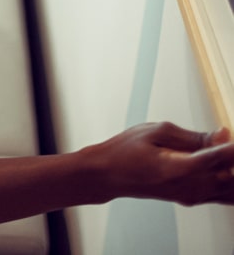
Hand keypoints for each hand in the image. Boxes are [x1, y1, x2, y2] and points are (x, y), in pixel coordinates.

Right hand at [87, 121, 233, 205]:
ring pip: (230, 189)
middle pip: (230, 175)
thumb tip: (223, 135)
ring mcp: (192, 196)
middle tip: (223, 139)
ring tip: (220, 153)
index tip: (232, 135)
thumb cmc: (126, 151)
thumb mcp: (155, 131)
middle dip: (230, 158)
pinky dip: (228, 182)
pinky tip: (223, 169)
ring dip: (230, 171)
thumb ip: (192, 136)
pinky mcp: (192, 199)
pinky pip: (223, 196)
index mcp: (178, 168)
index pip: (218, 158)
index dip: (231, 147)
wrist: (109, 174)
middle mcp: (189, 187)